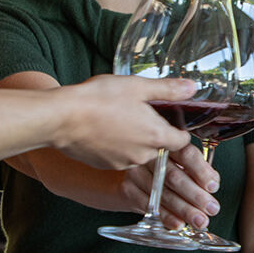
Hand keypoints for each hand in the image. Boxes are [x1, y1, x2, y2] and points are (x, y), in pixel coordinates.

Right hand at [53, 75, 194, 169]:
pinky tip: (106, 130)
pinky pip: (120, 158)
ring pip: (140, 153)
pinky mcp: (106, 165)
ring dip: (135, 140)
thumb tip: (192, 88)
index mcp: (156, 136)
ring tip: (119, 119)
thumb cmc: (99, 99)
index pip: (182, 141)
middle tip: (140, 113)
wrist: (61, 118)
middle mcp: (143, 155)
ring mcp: (124, 163)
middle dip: (154, 133)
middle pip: (161, 148)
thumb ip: (168, 90)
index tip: (170, 119)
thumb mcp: (138, 86)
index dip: (178, 129)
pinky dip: (118, 147)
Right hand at [121, 143, 220, 229]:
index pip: (186, 154)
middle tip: (212, 208)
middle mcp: (150, 156)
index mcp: (167, 144)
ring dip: (185, 210)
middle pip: (174, 177)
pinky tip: (179, 223)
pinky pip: (150, 206)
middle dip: (196, 195)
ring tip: (200, 220)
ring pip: (163, 194)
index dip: (201, 171)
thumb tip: (212, 183)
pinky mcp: (128, 189)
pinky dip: (166, 216)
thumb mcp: (180, 162)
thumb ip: (197, 170)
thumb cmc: (161, 166)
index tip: (213, 186)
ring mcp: (136, 172)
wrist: (127, 173)